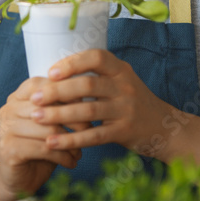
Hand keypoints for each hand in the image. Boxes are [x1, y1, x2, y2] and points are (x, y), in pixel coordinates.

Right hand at [0, 76, 87, 195]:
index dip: (65, 92)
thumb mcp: (50, 125)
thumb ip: (59, 108)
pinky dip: (63, 156)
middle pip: (47, 107)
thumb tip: (87, 95)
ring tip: (79, 151)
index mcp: (16, 98)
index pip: (40, 84)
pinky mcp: (9, 149)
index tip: (86, 105)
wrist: (19, 180)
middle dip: (74, 120)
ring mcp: (6, 129)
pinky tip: (71, 162)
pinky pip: (45, 148)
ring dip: (70, 142)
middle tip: (89, 132)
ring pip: (48, 129)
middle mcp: (8, 110)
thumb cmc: (39, 149)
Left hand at [31, 49, 180, 156]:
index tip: (50, 72)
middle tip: (35, 98)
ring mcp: (126, 109)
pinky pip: (93, 136)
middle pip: (87, 85)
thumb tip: (50, 73)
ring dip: (59, 115)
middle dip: (57, 91)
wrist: (164, 127)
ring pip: (87, 111)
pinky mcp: (125, 132)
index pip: (96, 57)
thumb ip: (94, 75)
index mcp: (120, 69)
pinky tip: (52, 143)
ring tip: (36, 118)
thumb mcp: (119, 81)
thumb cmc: (130, 101)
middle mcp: (125, 86)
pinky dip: (70, 139)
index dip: (72, 63)